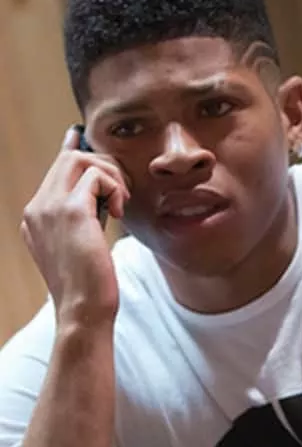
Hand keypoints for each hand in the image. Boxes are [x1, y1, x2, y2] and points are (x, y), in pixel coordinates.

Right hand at [21, 126, 129, 324]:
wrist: (83, 311)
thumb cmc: (89, 284)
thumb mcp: (81, 244)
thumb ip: (84, 215)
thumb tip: (101, 189)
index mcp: (35, 217)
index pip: (54, 170)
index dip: (70, 149)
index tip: (78, 135)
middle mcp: (36, 208)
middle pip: (68, 158)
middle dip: (102, 165)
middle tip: (120, 189)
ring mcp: (48, 208)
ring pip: (80, 159)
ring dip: (110, 174)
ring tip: (121, 202)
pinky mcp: (70, 211)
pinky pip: (96, 176)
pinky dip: (115, 188)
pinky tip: (120, 212)